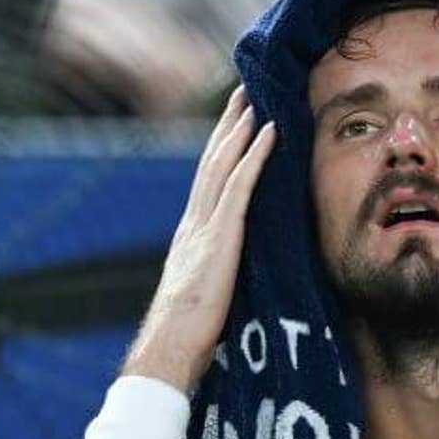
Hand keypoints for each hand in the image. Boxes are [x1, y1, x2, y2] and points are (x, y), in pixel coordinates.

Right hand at [125, 86, 276, 392]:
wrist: (170, 348)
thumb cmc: (189, 336)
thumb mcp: (208, 295)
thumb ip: (219, 275)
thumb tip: (234, 276)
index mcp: (191, 236)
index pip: (207, 182)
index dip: (221, 150)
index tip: (234, 122)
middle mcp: (194, 223)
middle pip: (212, 162)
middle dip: (228, 125)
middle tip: (243, 91)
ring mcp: (204, 227)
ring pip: (223, 164)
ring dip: (241, 128)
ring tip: (256, 97)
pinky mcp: (220, 237)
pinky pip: (240, 186)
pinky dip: (254, 155)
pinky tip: (268, 131)